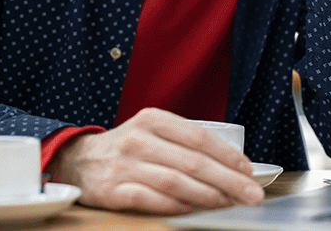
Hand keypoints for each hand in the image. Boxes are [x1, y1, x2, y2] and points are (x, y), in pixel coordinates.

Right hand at [48, 108, 262, 212]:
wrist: (79, 161)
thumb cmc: (127, 149)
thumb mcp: (152, 133)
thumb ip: (185, 144)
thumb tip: (231, 168)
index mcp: (152, 120)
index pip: (199, 137)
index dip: (228, 156)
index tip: (249, 172)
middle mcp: (138, 139)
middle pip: (192, 161)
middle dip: (228, 180)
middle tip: (251, 195)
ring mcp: (124, 165)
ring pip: (174, 181)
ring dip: (206, 196)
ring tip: (227, 204)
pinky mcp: (113, 189)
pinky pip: (151, 200)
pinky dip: (175, 207)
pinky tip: (192, 211)